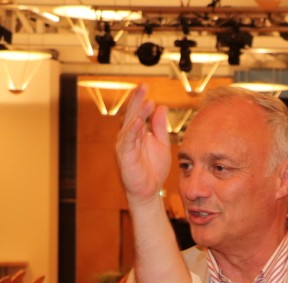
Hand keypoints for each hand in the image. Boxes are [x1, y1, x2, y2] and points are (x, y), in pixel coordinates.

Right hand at [116, 85, 170, 204]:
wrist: (150, 191)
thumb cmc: (154, 169)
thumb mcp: (161, 144)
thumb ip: (160, 126)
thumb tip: (161, 107)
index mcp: (136, 133)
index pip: (137, 112)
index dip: (141, 99)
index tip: (146, 86)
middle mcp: (129, 137)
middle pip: (131, 115)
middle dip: (137, 100)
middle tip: (143, 86)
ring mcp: (125, 146)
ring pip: (130, 126)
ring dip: (137, 113)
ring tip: (146, 101)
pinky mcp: (125, 157)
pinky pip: (128, 141)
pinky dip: (133, 130)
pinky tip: (139, 121)